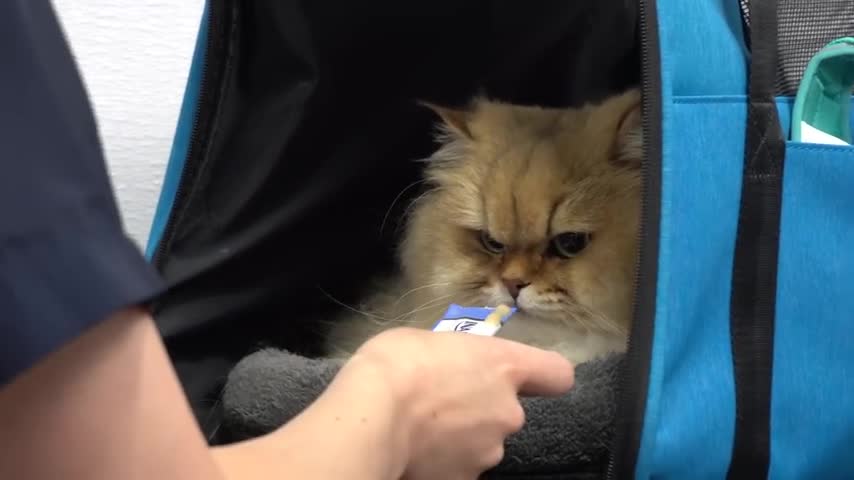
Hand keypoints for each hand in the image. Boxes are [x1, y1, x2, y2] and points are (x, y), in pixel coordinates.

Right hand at [343, 327, 574, 479]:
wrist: (371, 417)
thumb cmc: (397, 363)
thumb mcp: (427, 340)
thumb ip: (454, 359)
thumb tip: (447, 370)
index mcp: (505, 367)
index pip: (556, 374)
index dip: (542, 376)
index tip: (523, 378)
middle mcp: (508, 413)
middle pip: (506, 412)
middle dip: (479, 410)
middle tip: (438, 402)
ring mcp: (489, 452)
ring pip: (481, 443)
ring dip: (459, 437)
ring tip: (419, 428)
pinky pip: (457, 467)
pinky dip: (440, 462)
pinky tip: (412, 450)